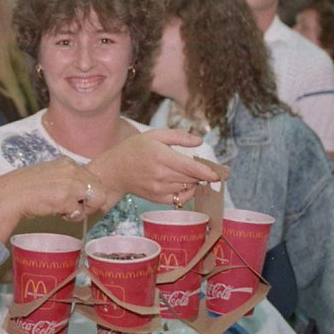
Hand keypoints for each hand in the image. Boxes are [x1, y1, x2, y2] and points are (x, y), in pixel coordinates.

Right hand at [0, 157, 108, 241]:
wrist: (11, 195)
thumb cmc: (27, 187)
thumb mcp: (50, 175)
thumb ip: (66, 179)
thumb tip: (81, 192)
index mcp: (67, 163)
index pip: (92, 178)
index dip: (87, 192)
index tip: (76, 199)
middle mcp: (72, 170)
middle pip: (100, 189)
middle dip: (90, 201)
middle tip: (73, 208)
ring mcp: (70, 183)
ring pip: (96, 200)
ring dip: (83, 209)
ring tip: (65, 210)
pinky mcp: (66, 198)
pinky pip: (80, 212)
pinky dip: (71, 216)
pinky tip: (58, 212)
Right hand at [87, 129, 219, 208]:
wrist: (115, 170)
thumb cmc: (134, 149)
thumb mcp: (155, 135)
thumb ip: (179, 136)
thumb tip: (199, 141)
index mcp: (161, 155)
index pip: (190, 167)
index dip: (207, 172)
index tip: (219, 174)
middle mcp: (161, 174)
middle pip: (192, 178)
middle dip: (205, 175)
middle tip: (214, 172)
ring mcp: (159, 188)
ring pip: (187, 187)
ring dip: (194, 181)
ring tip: (192, 173)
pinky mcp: (157, 198)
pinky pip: (180, 198)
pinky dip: (187, 192)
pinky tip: (184, 183)